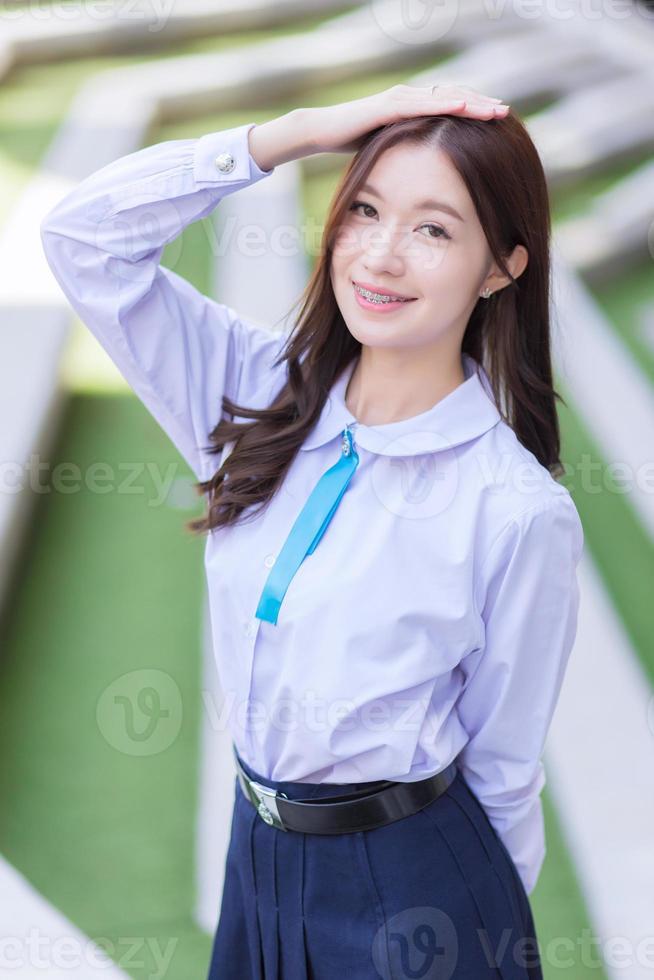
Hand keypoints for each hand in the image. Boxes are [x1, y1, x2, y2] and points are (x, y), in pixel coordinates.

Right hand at [303, 83, 509, 154]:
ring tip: (494, 109)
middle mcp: (411, 98)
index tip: (498, 122)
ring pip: (444, 97)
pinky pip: (422, 103)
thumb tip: (426, 173)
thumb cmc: (353, 143)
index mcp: (414, 109)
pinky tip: (463, 107)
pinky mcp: (389, 105)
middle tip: (507, 112)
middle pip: (455, 97)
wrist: (323, 130)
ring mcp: (401, 98)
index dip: (476, 112)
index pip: (452, 106)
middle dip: (482, 104)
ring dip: (471, 102)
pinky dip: (444, 104)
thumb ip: (410, 153)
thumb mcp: (390, 151)